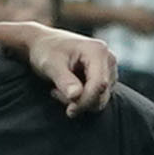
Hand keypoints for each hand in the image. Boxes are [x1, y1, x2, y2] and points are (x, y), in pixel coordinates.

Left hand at [0, 14, 119, 112]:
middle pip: (102, 93)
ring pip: (100, 98)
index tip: (69, 111)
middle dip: (80, 101)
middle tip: (55, 93)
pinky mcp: (105, 76)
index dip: (85, 101)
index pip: (99, 85)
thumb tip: (75, 96)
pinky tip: (66, 88)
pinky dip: (81, 98)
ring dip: (79, 100)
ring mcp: (109, 68)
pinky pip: (97, 96)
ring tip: (59, 88)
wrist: (44, 43)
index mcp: (98, 51)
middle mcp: (109, 58)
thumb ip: (64, 80)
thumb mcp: (50, 65)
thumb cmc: (46, 51)